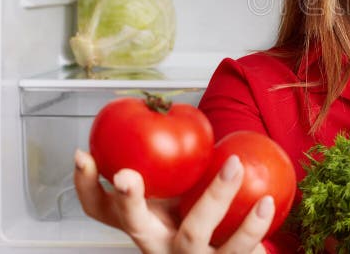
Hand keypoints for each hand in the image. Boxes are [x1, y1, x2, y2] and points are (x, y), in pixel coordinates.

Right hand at [74, 148, 274, 253]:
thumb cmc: (208, 219)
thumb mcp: (186, 195)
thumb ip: (178, 165)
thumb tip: (174, 110)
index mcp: (146, 225)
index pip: (102, 211)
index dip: (87, 186)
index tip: (82, 155)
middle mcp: (159, 245)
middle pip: (135, 226)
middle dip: (127, 200)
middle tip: (127, 175)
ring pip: (193, 233)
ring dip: (214, 196)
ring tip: (235, 165)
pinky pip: (239, 249)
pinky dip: (253, 226)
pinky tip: (267, 203)